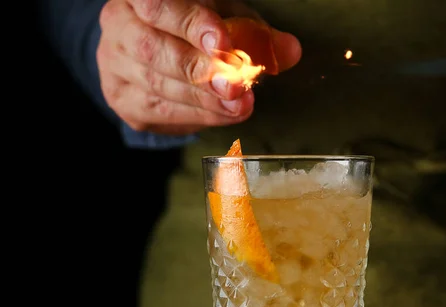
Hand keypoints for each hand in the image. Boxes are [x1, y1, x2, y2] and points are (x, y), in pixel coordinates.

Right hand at [97, 0, 301, 133]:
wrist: (151, 56)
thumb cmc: (192, 29)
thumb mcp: (224, 21)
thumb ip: (254, 33)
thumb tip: (291, 50)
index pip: (157, 5)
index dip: (190, 24)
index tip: (223, 43)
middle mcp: (118, 26)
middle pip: (153, 49)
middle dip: (200, 71)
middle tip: (237, 85)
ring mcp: (114, 65)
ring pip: (158, 85)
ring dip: (205, 99)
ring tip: (240, 104)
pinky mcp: (123, 99)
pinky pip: (161, 111)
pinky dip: (199, 115)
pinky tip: (226, 114)